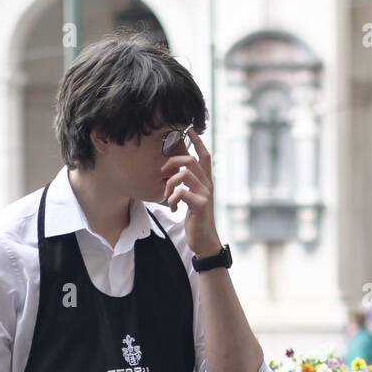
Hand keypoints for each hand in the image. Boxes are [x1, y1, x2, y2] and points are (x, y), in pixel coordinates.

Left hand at [160, 125, 220, 255]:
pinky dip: (171, 199)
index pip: (205, 156)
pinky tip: (172, 208)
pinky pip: (181, 193)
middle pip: (191, 160)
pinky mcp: (200, 205)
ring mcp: (205, 195)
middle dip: (173, 162)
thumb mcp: (191, 199)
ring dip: (169, 184)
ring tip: (166, 195)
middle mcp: (208, 185)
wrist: (204, 241)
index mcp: (206, 182)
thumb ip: (187, 186)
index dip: (197, 142)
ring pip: (184, 175)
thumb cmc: (195, 219)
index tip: (189, 130)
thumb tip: (173, 174)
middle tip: (163, 172)